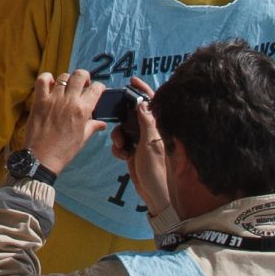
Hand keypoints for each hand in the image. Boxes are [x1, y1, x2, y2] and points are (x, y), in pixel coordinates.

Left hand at [21, 68, 104, 173]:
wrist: (42, 157)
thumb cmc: (64, 150)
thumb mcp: (82, 139)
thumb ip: (92, 127)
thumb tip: (102, 124)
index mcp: (82, 110)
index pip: (96, 89)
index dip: (99, 87)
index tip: (97, 89)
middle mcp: (69, 101)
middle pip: (80, 76)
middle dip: (85, 77)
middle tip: (84, 84)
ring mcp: (53, 98)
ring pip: (64, 76)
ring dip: (68, 79)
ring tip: (67, 87)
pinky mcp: (39, 100)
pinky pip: (42, 80)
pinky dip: (47, 78)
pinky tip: (51, 84)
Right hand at [110, 81, 169, 214]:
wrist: (153, 194)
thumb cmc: (156, 170)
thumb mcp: (150, 144)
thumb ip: (146, 122)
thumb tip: (142, 102)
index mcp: (158, 128)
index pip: (151, 103)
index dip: (143, 90)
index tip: (132, 81)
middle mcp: (150, 132)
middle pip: (133, 115)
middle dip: (122, 118)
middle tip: (116, 121)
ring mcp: (141, 142)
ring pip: (124, 129)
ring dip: (118, 136)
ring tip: (121, 146)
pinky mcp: (134, 152)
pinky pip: (121, 143)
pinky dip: (118, 147)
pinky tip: (122, 155)